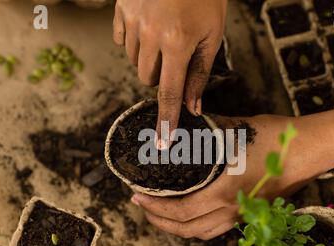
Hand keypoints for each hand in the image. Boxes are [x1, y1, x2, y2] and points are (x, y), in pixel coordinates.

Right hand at [113, 0, 227, 143]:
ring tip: (165, 33)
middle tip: (176, 56)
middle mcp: (150, 35)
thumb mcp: (213, 33)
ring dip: (149, 58)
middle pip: (148, 79)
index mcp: (178, 43)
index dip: (167, 121)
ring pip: (135, 60)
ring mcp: (132, 20)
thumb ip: (201, 72)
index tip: (162, 144)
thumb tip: (193, 107)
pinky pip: (121, 39)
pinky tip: (148, 24)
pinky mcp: (120, 9)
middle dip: (162, 76)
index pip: (170, 93)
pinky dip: (134, 41)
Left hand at [130, 113, 333, 239]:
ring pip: (201, 233)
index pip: (181, 211)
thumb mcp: (237, 130)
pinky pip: (216, 229)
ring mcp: (242, 215)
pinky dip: (196, 227)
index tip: (137, 196)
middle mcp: (232, 210)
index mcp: (225, 191)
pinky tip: (190, 213)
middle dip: (159, 220)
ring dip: (176, 226)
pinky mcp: (250, 214)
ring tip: (161, 212)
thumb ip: (206, 131)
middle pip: (186, 229)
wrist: (310, 150)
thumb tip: (182, 126)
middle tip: (142, 205)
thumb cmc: (276, 138)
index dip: (155, 208)